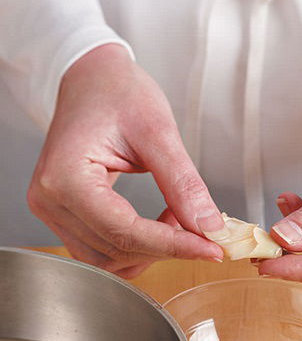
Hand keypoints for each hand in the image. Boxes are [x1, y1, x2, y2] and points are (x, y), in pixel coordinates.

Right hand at [27, 44, 224, 278]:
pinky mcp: (65, 217)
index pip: (124, 231)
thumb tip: (208, 227)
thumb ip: (183, 184)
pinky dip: (139, 246)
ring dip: (153, 250)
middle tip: (202, 228)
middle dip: (166, 247)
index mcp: (64, 177)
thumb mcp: (157, 131)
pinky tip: (159, 223)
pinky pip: (104, 250)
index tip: (212, 248)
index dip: (174, 246)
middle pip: (117, 250)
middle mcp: (50, 202)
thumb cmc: (116, 92)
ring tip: (178, 217)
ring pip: (110, 260)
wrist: (91, 80)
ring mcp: (53, 212)